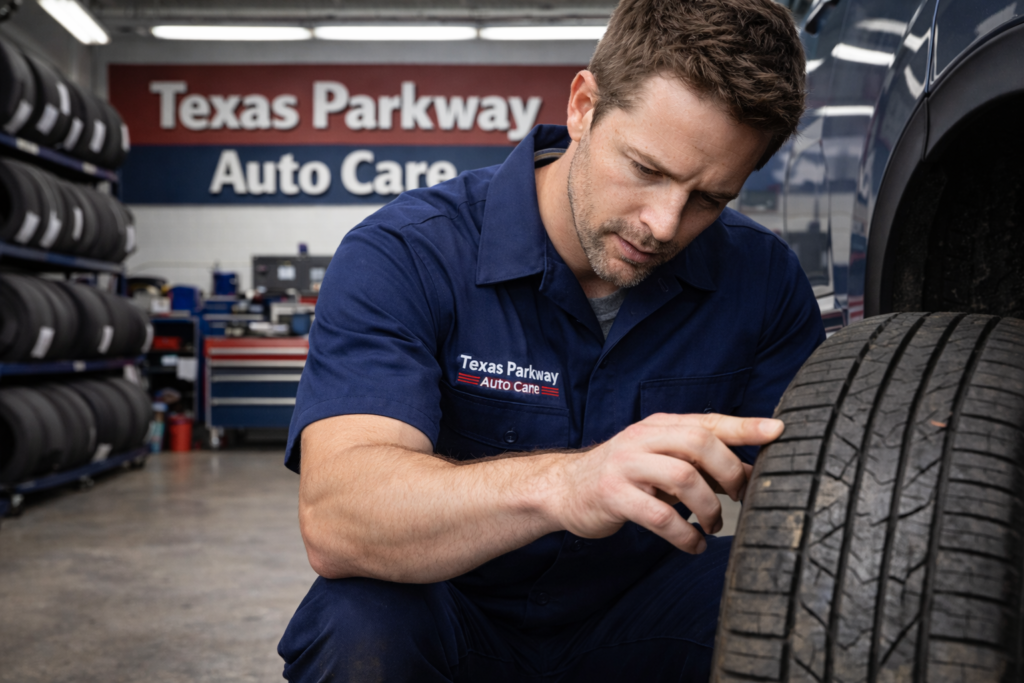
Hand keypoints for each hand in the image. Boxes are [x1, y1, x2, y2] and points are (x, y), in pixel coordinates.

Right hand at [551, 413, 782, 553]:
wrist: (565, 488)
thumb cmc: (623, 475)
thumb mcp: (661, 460)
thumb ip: (700, 463)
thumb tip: (749, 474)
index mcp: (660, 426)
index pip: (709, 422)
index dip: (745, 426)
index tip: (778, 431)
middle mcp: (643, 439)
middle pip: (699, 444)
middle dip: (729, 473)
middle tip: (741, 497)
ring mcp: (626, 466)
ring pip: (683, 478)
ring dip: (709, 508)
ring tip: (714, 525)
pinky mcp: (613, 496)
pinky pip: (660, 517)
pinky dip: (686, 536)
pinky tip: (694, 545)